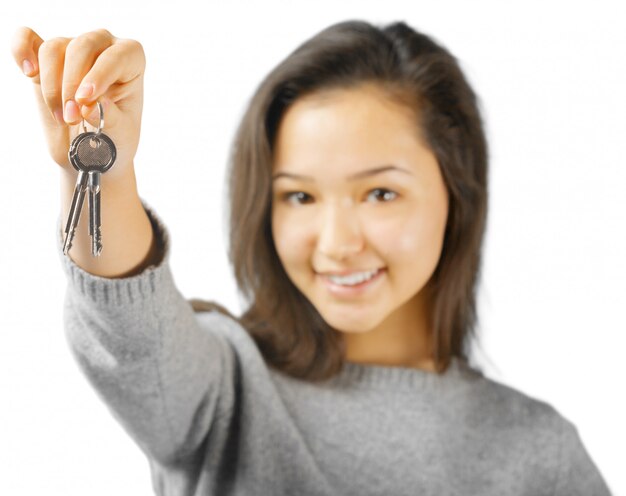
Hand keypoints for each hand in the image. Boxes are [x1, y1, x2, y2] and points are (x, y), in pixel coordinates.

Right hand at [11, 27, 144, 176]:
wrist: (93, 150)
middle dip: (72, 85)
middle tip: (73, 119)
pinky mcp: (46, 61)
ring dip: (52, 86)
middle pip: (82, 46)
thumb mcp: (121, 134)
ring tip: (62, 118)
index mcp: (131, 61)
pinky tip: (28, 71)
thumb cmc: (115, 138)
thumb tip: (91, 104)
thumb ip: (111, 118)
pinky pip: (28, 39)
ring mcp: (73, 50)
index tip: (86, 100)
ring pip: (54, 49)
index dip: (100, 75)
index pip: (117, 55)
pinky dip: (21, 49)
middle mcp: (104, 48)